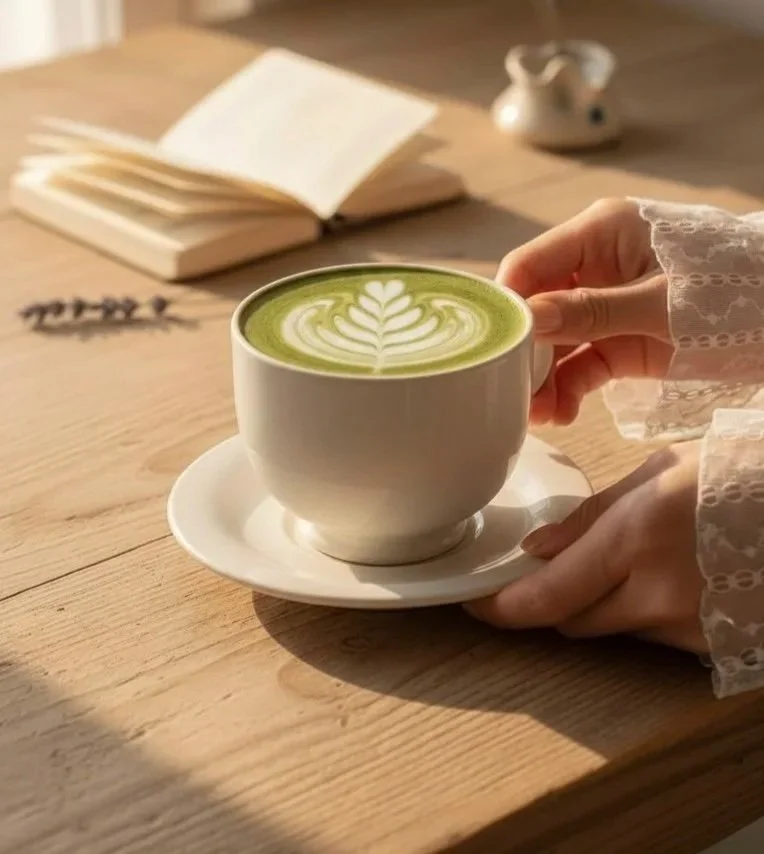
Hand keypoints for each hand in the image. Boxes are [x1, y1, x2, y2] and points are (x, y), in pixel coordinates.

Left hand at [466, 441, 706, 653]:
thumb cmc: (743, 472)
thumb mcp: (659, 472)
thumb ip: (593, 514)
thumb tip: (540, 548)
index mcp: (635, 536)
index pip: (547, 595)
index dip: (502, 606)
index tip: (476, 601)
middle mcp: (658, 593)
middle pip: (572, 621)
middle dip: (553, 599)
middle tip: (552, 571)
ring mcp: (690, 627)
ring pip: (615, 630)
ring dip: (604, 604)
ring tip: (637, 560)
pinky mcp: (717, 645)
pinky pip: (657, 639)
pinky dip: (647, 614)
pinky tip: (672, 579)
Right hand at [497, 198, 673, 424]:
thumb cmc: (733, 293)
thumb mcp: (661, 303)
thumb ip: (592, 310)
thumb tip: (527, 318)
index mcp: (600, 233)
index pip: (529, 265)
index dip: (507, 305)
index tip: (491, 348)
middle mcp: (594, 267)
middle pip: (536, 308)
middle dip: (522, 352)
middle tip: (509, 392)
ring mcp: (604, 308)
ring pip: (554, 344)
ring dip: (541, 379)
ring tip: (534, 415)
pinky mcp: (617, 343)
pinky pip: (579, 366)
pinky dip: (566, 391)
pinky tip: (559, 414)